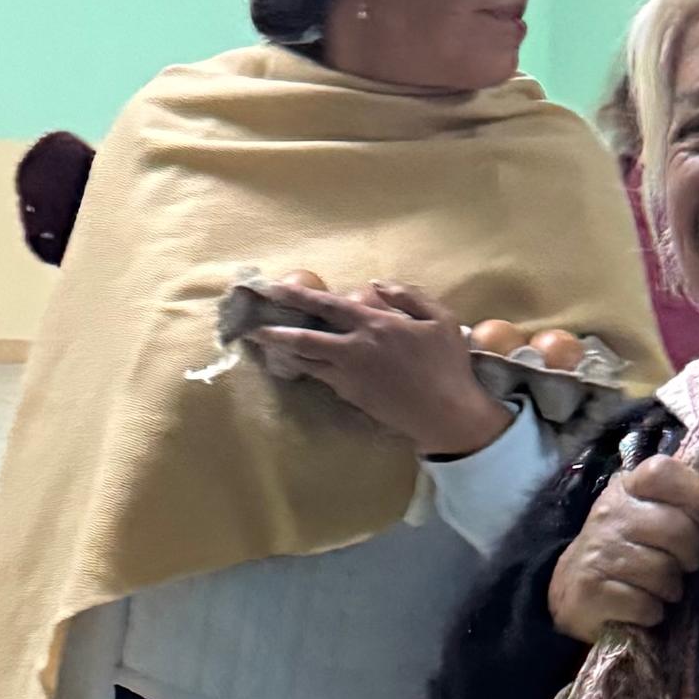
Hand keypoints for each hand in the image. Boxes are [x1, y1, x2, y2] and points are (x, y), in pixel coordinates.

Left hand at [256, 283, 508, 458]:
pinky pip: (325, 378)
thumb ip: (408, 296)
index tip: (276, 289)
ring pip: (308, 362)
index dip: (299, 297)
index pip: (328, 306)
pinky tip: (304, 364)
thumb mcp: (440, 318)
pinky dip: (311, 368)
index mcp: (375, 325)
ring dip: (285, 353)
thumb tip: (376, 285)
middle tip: (251, 328)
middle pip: (303, 340)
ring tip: (268, 345)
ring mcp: (350, 377)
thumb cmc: (447, 364)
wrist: (446, 414)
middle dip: (274, 332)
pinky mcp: (352, 397)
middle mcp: (354, 350)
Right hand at [547, 454, 698, 641]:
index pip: (664, 471)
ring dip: (672, 588)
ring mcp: (598, 552)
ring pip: (664, 572)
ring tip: (660, 587)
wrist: (575, 589)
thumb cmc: (626, 549)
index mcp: (628, 488)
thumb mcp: (645, 514)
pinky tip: (642, 606)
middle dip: (693, 554)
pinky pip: (646, 605)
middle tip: (685, 564)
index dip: (697, 493)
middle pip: (677, 529)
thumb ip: (676, 503)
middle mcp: (610, 514)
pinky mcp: (591, 592)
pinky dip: (652, 613)